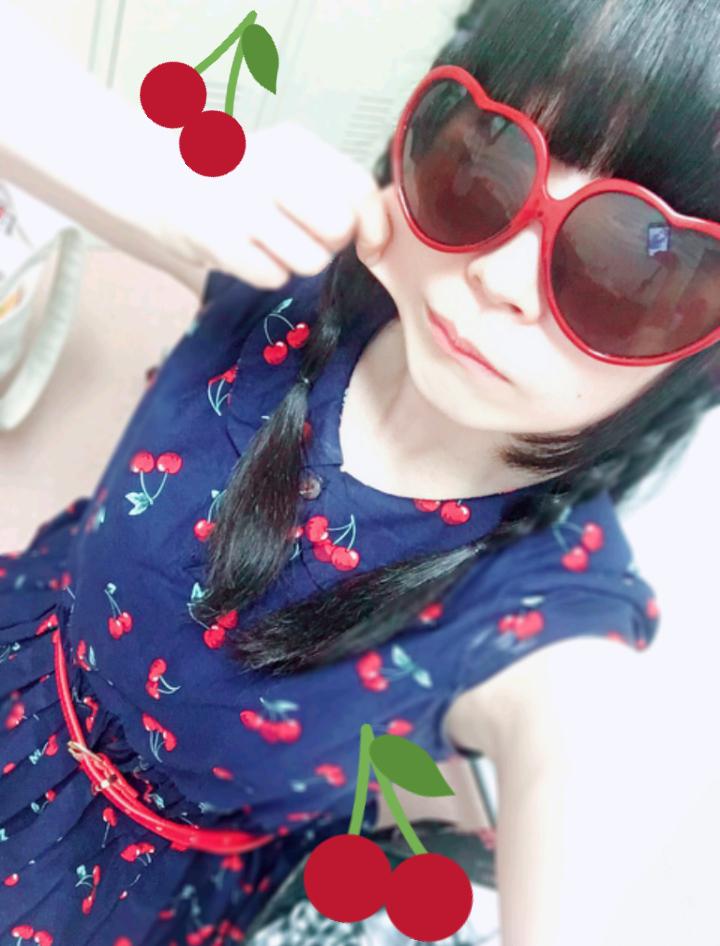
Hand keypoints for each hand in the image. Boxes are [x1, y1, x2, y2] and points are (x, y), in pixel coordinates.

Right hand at [153, 120, 392, 294]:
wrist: (155, 178)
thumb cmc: (234, 179)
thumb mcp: (285, 163)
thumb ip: (334, 188)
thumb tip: (376, 234)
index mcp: (293, 145)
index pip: (358, 188)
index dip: (373, 226)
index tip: (369, 245)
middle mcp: (270, 168)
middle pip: (339, 229)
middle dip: (330, 244)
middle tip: (303, 235)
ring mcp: (242, 204)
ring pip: (311, 260)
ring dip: (295, 261)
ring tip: (269, 243)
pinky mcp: (218, 239)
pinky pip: (273, 277)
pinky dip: (265, 272)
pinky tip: (246, 251)